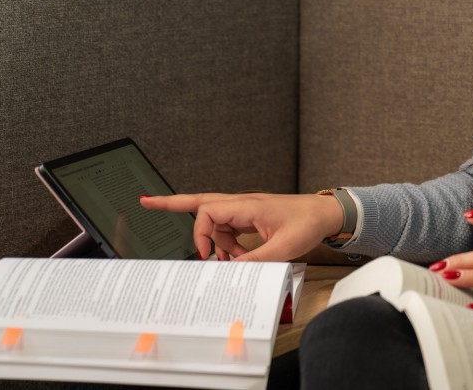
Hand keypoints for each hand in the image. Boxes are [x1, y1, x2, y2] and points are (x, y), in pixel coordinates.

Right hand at [139, 192, 342, 261]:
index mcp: (247, 205)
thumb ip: (255, 260)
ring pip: (216, 222)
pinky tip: (235, 257)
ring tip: (228, 261)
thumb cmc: (308, 222)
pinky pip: (229, 228)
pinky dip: (227, 244)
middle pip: (200, 201)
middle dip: (172, 203)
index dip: (201, 234)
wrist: (327, 213)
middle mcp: (243, 204)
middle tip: (146, 202)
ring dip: (217, 243)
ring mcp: (246, 210)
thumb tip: (230, 271)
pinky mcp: (252, 217)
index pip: (208, 211)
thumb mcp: (283, 247)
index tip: (206, 255)